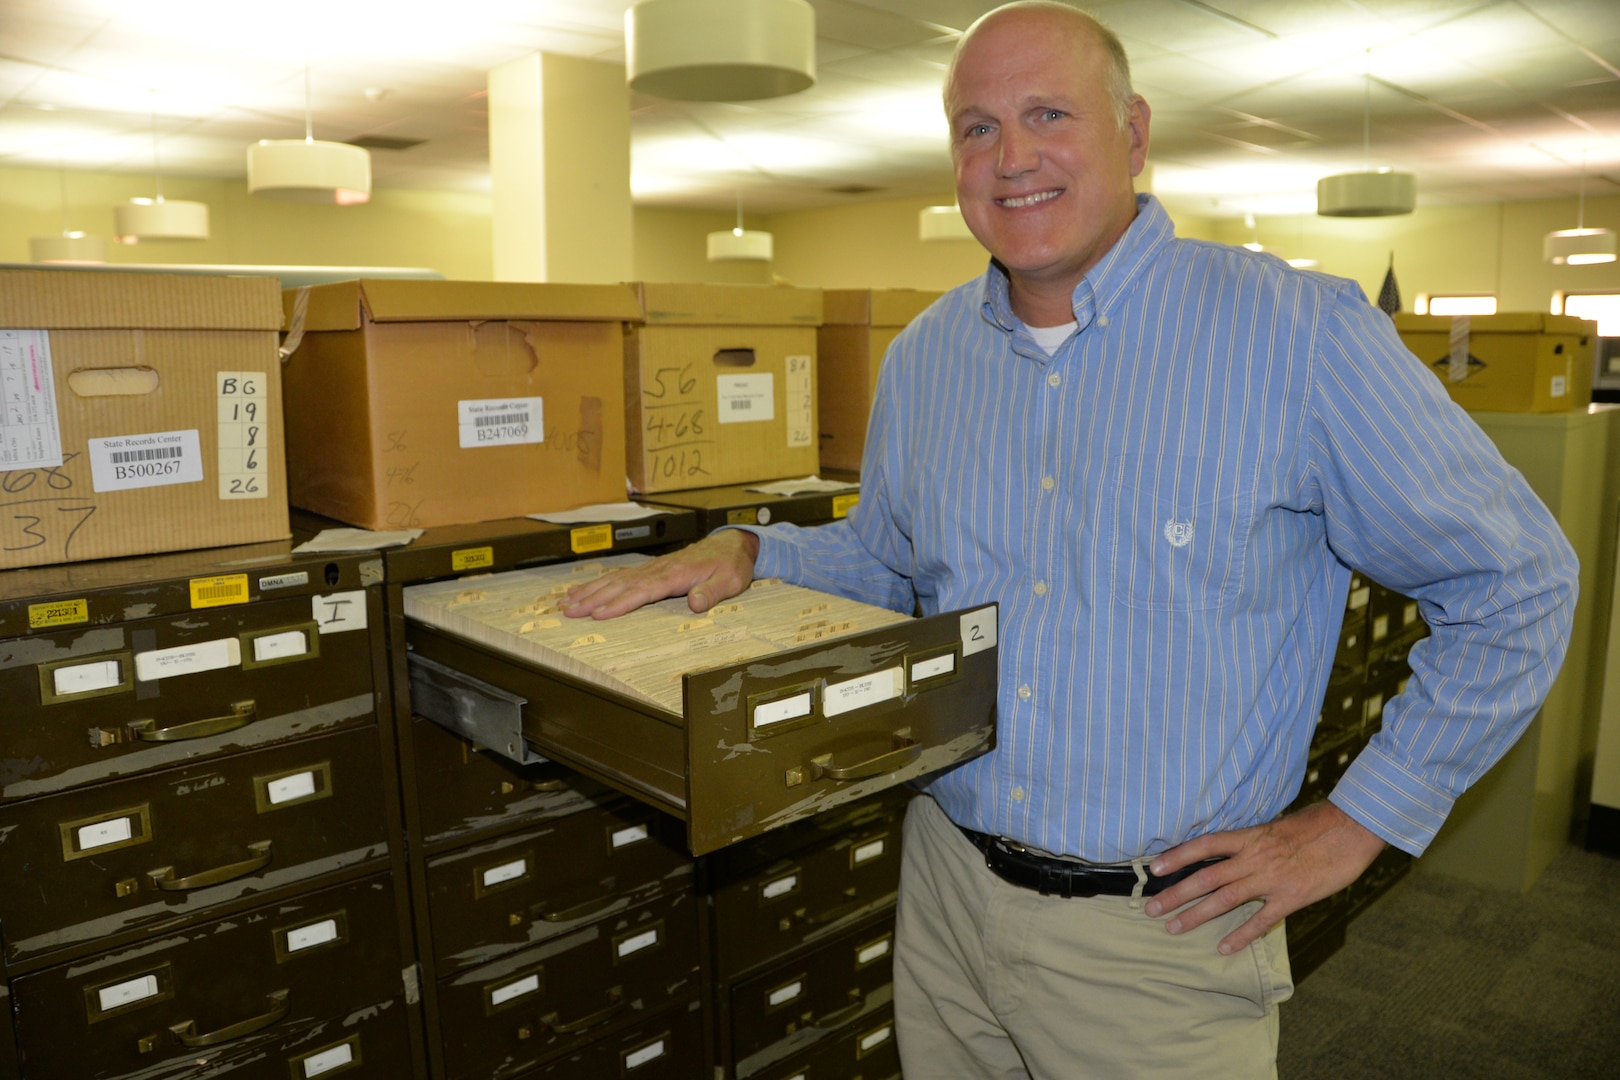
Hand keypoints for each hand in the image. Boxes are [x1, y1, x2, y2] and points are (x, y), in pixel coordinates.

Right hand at [560, 530, 760, 619]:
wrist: (731, 544)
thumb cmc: (730, 564)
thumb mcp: (729, 580)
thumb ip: (712, 592)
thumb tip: (696, 604)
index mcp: (675, 574)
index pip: (642, 591)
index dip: (619, 603)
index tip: (599, 615)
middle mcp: (657, 570)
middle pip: (619, 585)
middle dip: (592, 599)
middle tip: (568, 611)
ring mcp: (651, 569)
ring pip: (614, 580)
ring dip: (589, 592)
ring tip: (565, 603)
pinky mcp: (649, 570)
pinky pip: (618, 577)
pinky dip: (598, 584)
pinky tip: (582, 591)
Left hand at [1142, 800, 1386, 954]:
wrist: (1352, 829)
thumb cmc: (1316, 824)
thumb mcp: (1277, 825)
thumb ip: (1253, 840)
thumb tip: (1232, 847)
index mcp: (1249, 836)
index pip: (1204, 845)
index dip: (1177, 856)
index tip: (1154, 868)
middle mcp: (1254, 858)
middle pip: (1206, 877)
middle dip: (1176, 894)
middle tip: (1151, 908)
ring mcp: (1272, 879)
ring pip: (1225, 899)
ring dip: (1196, 915)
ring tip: (1174, 928)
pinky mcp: (1292, 898)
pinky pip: (1261, 920)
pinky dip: (1241, 935)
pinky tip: (1223, 947)